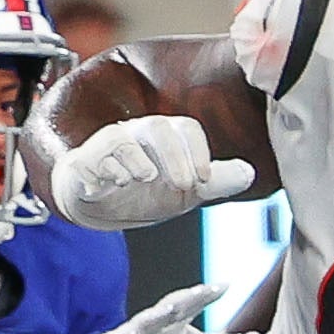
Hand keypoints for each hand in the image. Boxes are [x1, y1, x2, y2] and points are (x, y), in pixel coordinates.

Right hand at [39, 111, 251, 231]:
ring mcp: (108, 146)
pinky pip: (88, 160)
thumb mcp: (186, 191)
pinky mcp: (83, 163)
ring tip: (146, 179)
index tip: (205, 180)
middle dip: (174, 155)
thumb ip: (216, 181)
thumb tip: (249, 173)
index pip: (186, 128)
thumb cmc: (148, 192)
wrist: (105, 207)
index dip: (199, 151)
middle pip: (156, 127)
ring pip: (119, 138)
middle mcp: (138, 135)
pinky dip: (100, 172)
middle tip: (186, 186)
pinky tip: (108, 187)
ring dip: (135, 159)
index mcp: (167, 137)